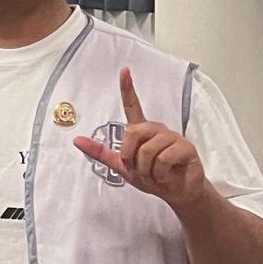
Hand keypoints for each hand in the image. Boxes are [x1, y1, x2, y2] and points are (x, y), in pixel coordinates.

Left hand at [73, 69, 207, 208]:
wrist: (177, 192)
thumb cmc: (153, 177)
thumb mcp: (122, 167)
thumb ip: (101, 153)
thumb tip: (77, 140)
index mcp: (142, 131)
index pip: (132, 106)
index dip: (127, 89)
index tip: (124, 70)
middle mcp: (157, 129)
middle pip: (132, 133)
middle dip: (131, 158)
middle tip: (142, 170)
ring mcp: (173, 137)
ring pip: (147, 150)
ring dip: (147, 170)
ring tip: (156, 173)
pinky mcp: (186, 147)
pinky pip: (163, 159)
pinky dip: (159, 173)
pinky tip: (167, 175)